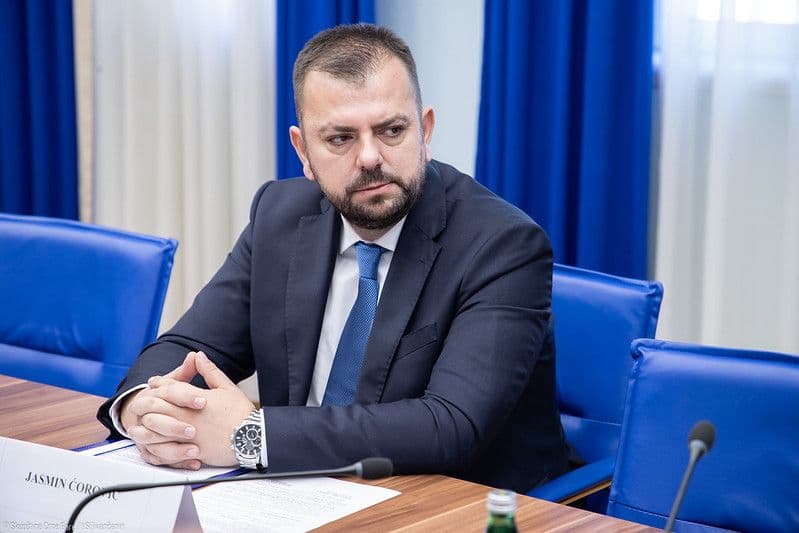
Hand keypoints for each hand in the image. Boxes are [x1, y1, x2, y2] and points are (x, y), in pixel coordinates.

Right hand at [121, 352, 207, 468]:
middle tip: (195, 430)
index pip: (167, 393)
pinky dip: (176, 462)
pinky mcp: (148, 451)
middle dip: (175, 426)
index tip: (204, 401)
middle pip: (155, 421)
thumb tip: (196, 356)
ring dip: (174, 448)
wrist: (150, 415)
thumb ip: (185, 372)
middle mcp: (144, 416)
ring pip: (153, 443)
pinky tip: (194, 460)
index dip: (185, 397)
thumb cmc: (169, 400)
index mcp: (151, 395)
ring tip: (195, 449)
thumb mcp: (177, 385)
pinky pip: (158, 459)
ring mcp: (144, 435)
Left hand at [135, 351, 254, 467]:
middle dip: (146, 404)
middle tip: (138, 402)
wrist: (253, 438)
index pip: (171, 388)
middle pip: (158, 409)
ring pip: (158, 432)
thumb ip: (209, 371)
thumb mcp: (227, 387)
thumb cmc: (241, 413)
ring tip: (138, 425)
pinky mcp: (192, 453)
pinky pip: (168, 452)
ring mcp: (190, 437)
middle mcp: (189, 418)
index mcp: (197, 400)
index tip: (153, 383)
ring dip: (145, 427)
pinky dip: (156, 449)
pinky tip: (150, 447)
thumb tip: (198, 356)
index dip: (160, 384)